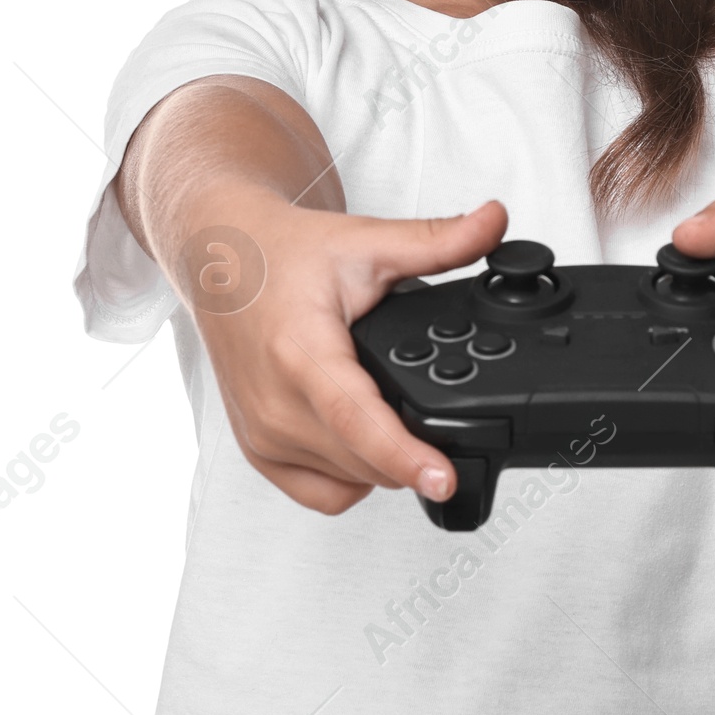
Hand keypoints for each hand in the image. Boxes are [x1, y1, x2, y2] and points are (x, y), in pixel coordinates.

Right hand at [168, 188, 507, 514]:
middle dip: (414, 448)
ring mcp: (262, 434)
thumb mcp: (366, 241)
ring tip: (394, 411)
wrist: (220, 261)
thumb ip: (437, 241)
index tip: (445, 479)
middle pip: (366, 460)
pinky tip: (365, 438)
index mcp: (300, 351)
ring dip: (384, 464)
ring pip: (350, 481)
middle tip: (440, 411)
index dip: (406, 455)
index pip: (358, 421)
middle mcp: (273, 403)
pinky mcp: (257, 451)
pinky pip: (321, 493)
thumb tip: (495, 221)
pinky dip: (353, 477)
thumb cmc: (281, 253)